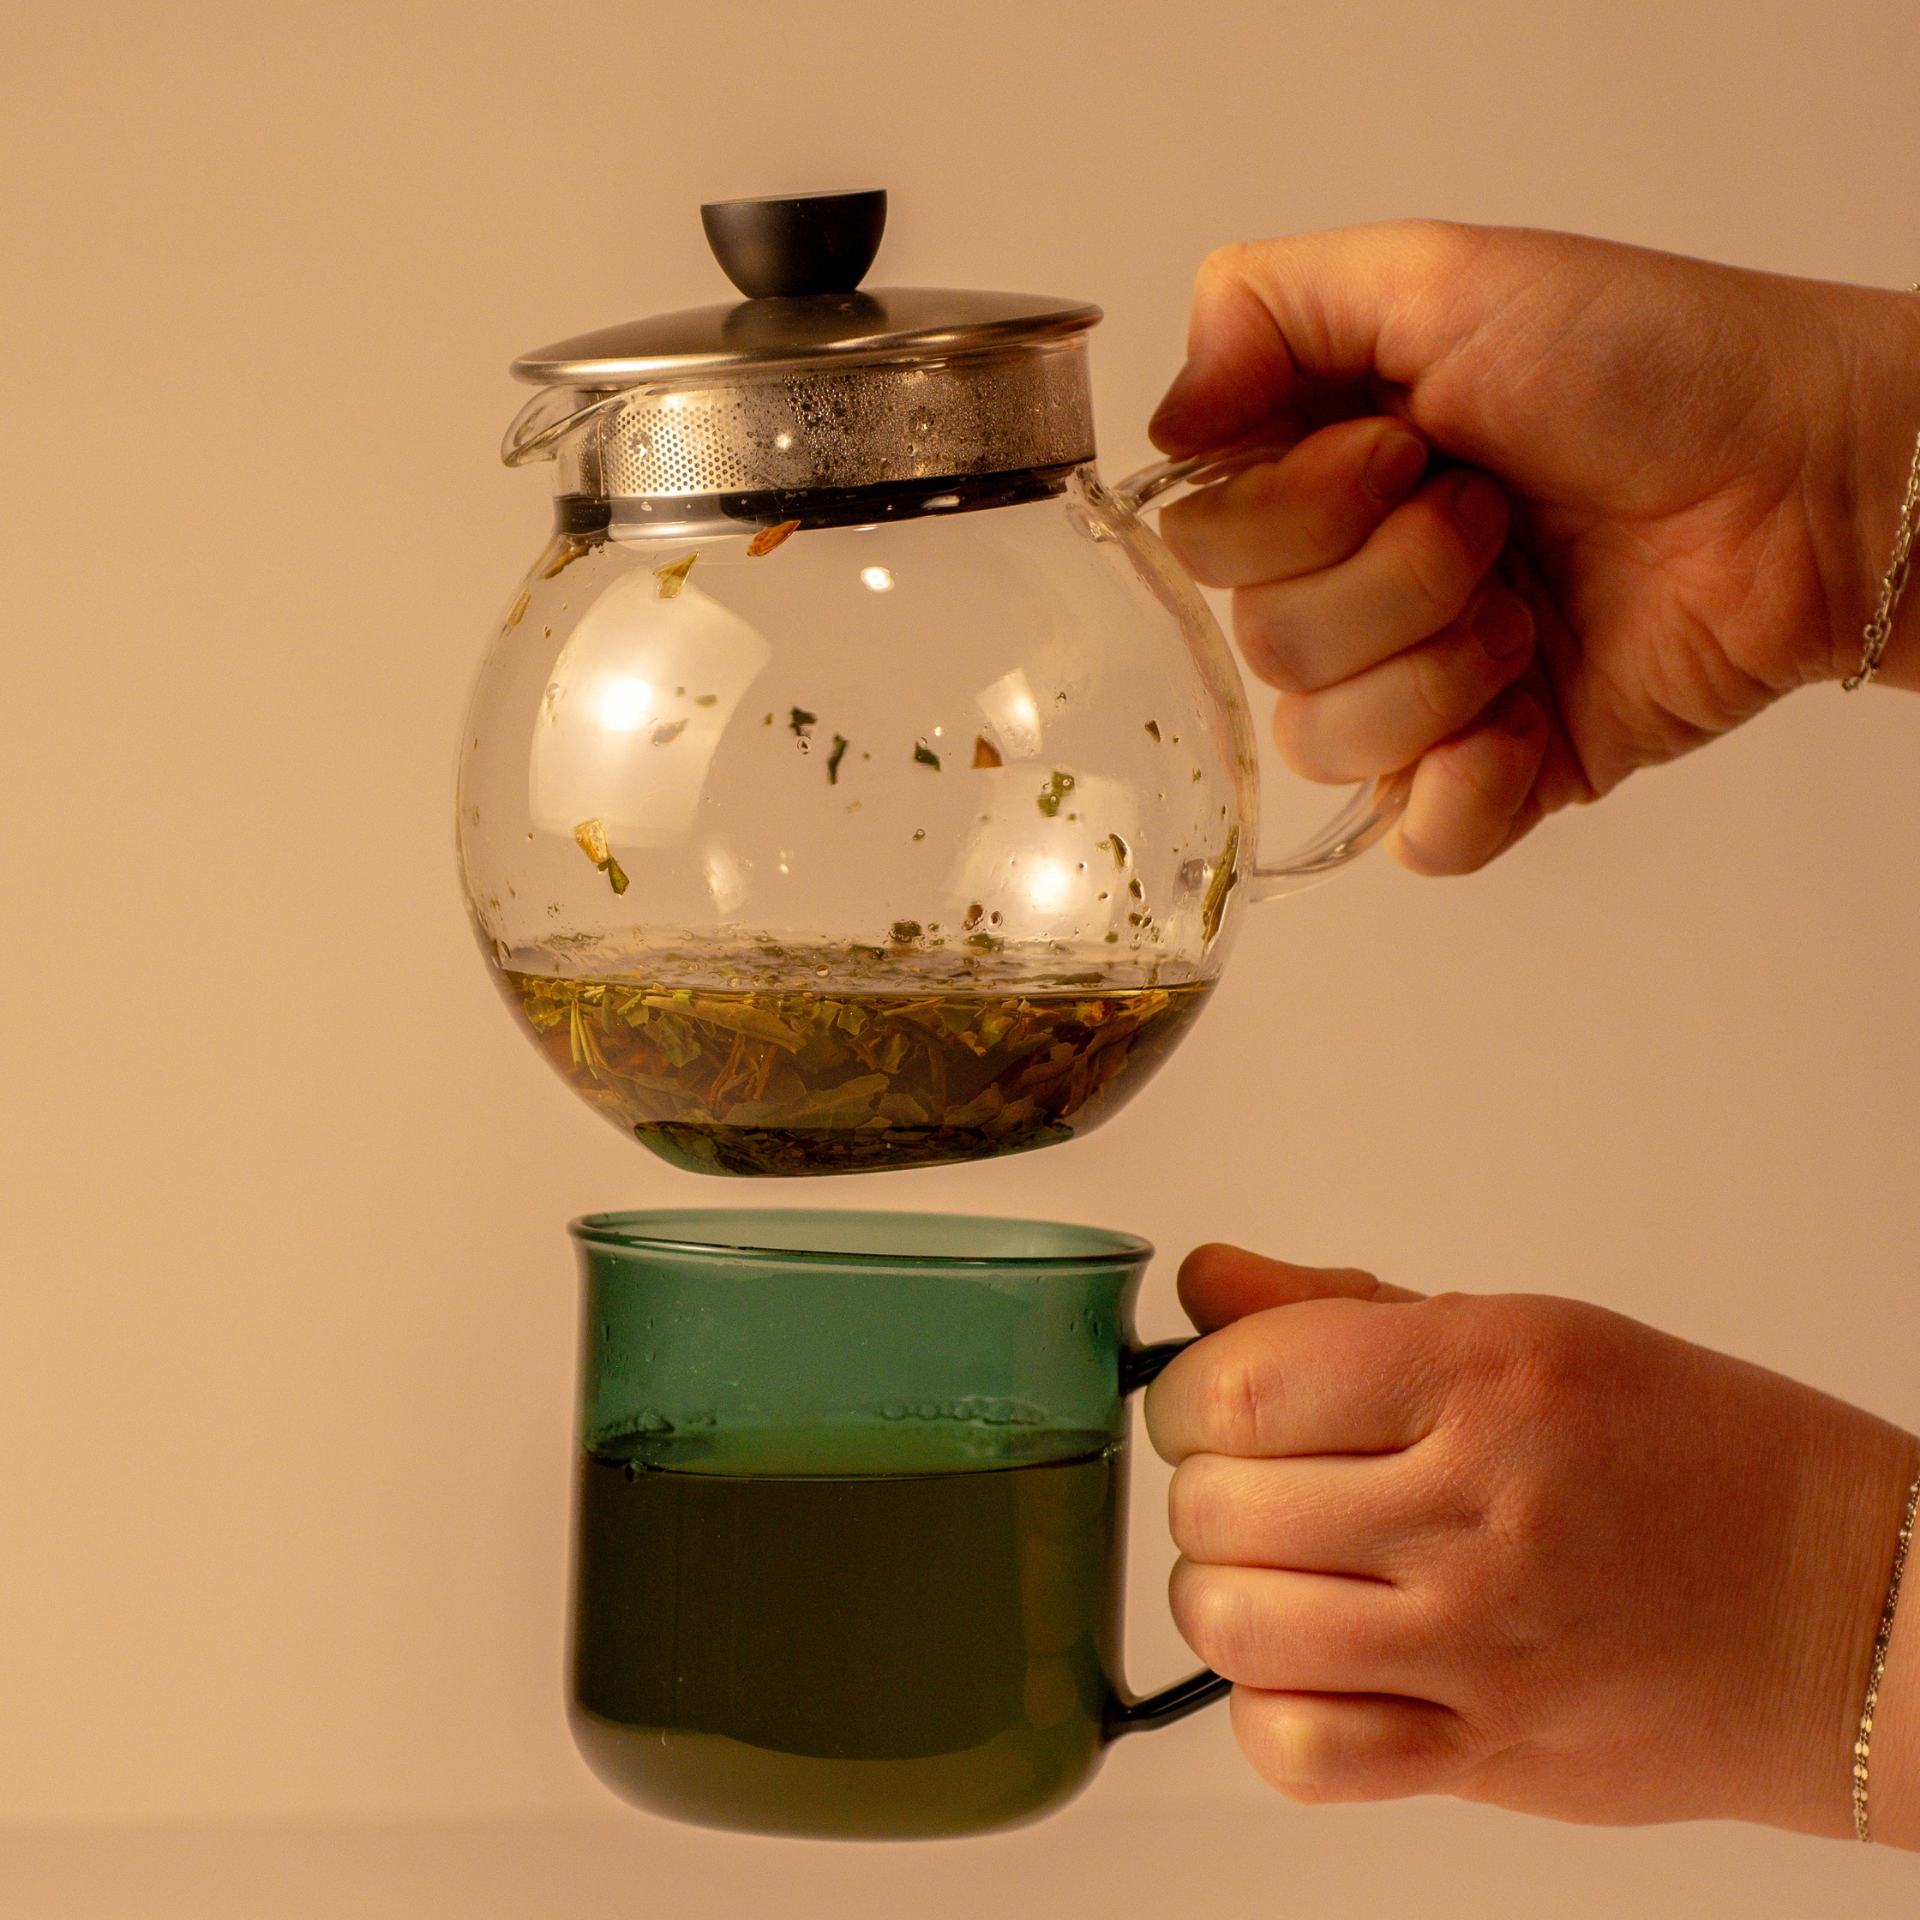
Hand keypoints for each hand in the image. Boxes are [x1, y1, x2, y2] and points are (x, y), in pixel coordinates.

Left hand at [1144, 1244, 1919, 1838]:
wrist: (1844, 1606)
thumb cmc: (1689, 1452)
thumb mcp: (1521, 1331)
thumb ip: (1338, 1310)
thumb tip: (1204, 1283)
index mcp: (1484, 1379)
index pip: (1241, 1387)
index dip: (1187, 1395)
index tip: (1206, 1399)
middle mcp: (1478, 1512)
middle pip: (1221, 1508)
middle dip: (1203, 1487)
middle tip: (1251, 1478)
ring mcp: (1482, 1646)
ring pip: (1236, 1627)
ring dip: (1222, 1592)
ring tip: (1275, 1566)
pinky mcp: (1488, 1753)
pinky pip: (1302, 1751)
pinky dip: (1269, 1709)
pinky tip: (1310, 1663)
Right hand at [1149, 224, 1919, 872]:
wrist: (1805, 477)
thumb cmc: (1654, 363)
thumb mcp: (1441, 276)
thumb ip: (1266, 308)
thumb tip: (1161, 429)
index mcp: (1324, 476)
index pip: (1206, 546)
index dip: (1292, 515)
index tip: (1405, 449)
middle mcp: (1357, 585)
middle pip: (1262, 647)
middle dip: (1391, 581)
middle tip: (1497, 518)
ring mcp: (1422, 688)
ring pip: (1323, 745)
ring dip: (1438, 672)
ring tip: (1533, 611)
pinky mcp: (1493, 776)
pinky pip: (1409, 836)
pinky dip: (1463, 793)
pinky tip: (1529, 724)